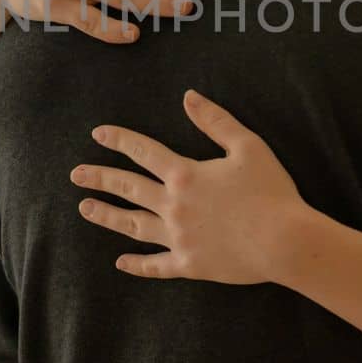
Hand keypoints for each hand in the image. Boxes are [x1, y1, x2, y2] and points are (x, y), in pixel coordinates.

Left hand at [71, 89, 308, 284]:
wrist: (284, 241)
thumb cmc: (271, 192)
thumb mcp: (248, 146)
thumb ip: (215, 121)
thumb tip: (188, 97)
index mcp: (185, 175)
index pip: (144, 152)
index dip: (119, 140)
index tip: (98, 134)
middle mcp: (174, 206)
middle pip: (128, 188)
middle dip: (100, 178)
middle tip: (76, 174)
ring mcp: (178, 237)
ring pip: (133, 225)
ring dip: (107, 216)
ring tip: (85, 208)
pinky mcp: (189, 264)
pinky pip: (156, 265)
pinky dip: (137, 264)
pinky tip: (121, 262)